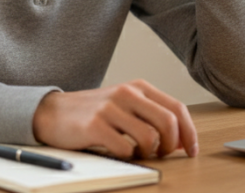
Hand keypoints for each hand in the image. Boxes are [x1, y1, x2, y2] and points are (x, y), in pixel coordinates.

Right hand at [32, 80, 198, 158]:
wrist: (54, 112)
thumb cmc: (95, 112)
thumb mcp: (126, 106)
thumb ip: (152, 116)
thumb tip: (181, 140)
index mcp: (139, 87)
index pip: (177, 108)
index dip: (189, 132)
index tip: (191, 149)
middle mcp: (127, 93)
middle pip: (168, 122)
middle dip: (172, 145)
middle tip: (163, 154)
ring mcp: (111, 108)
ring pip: (149, 137)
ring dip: (149, 153)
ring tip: (138, 154)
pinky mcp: (95, 125)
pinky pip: (124, 148)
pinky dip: (127, 157)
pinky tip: (120, 153)